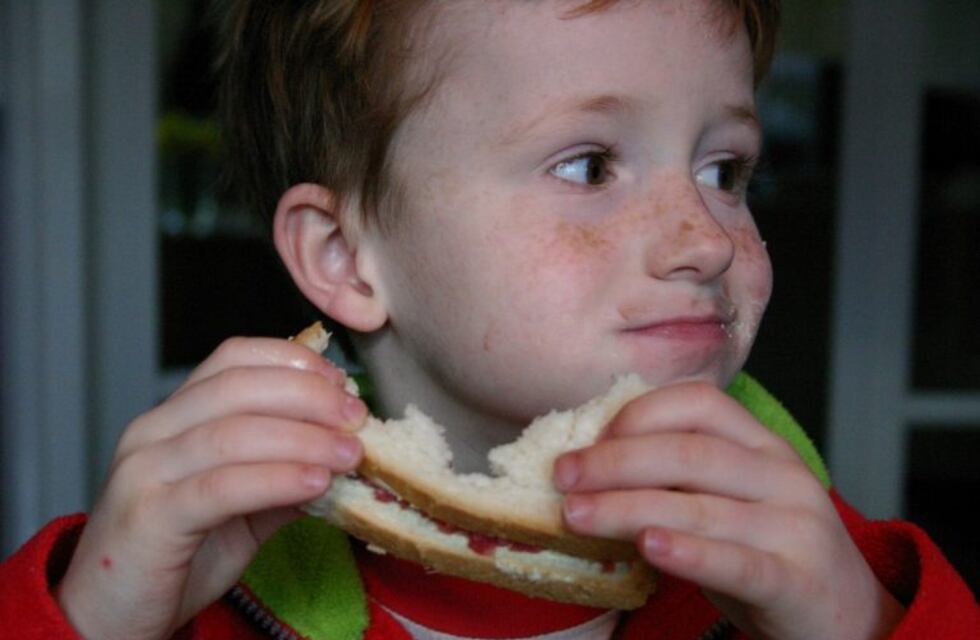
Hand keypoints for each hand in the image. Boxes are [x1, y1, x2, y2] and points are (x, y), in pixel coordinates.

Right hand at [56, 337, 366, 639]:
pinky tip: (316, 483)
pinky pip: (221, 487)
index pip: (234, 358)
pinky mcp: (148, 516)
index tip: (341, 383)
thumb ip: (285, 472)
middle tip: (355, 417)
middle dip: (307, 395)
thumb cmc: (177, 557)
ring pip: (232, 433)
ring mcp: (144, 471)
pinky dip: (276, 479)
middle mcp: (153, 431)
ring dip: (303, 438)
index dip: (293, 361)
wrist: (111, 618)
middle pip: (237, 386)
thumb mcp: (244, 506)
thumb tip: (347, 449)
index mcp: (175, 416)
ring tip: (349, 453)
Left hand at [554, 381, 904, 639]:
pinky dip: (689, 553)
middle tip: (563, 476)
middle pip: (689, 453)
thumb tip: (588, 465)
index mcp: (761, 444)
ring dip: (627, 508)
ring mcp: (795, 526)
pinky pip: (736, 561)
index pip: (698, 404)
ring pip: (700, 507)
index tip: (589, 438)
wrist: (845, 617)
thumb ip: (676, 478)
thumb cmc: (765, 550)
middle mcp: (781, 475)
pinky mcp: (797, 579)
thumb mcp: (725, 500)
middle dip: (616, 461)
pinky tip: (648, 547)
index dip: (638, 414)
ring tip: (576, 515)